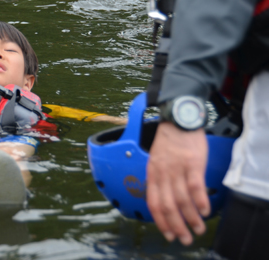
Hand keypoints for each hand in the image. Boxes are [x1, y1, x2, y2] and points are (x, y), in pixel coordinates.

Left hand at [146, 121, 209, 245]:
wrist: (178, 119)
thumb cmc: (168, 141)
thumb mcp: (155, 160)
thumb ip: (159, 179)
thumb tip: (165, 200)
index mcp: (152, 174)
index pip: (153, 203)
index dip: (160, 221)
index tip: (168, 234)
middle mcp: (163, 174)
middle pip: (167, 205)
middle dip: (176, 225)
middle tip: (185, 239)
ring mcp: (177, 168)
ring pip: (182, 199)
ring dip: (191, 217)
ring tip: (198, 229)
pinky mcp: (192, 163)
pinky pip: (195, 186)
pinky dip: (200, 201)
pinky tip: (205, 210)